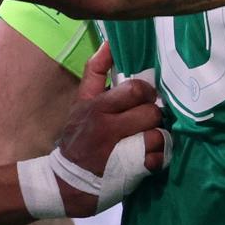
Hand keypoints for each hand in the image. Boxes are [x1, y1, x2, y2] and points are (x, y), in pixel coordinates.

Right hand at [48, 44, 170, 216]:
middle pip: (150, 110)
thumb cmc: (78, 137)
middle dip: (152, 114)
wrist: (66, 182)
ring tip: (147, 141)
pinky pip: (158, 157)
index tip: (143, 97)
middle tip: (146, 121)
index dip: (145, 91)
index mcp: (95, 106)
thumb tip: (109, 42)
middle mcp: (106, 125)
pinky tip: (147, 159)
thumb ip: (95, 72)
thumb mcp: (81, 103)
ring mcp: (118, 150)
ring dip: (156, 138)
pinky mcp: (129, 170)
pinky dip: (157, 159)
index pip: (132, 88)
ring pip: (157, 133)